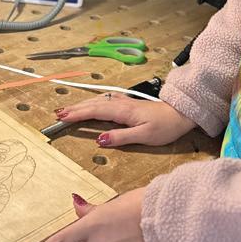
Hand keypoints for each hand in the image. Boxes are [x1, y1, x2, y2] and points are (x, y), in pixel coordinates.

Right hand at [55, 94, 195, 147]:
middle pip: (94, 104)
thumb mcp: (144, 136)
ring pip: (99, 101)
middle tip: (59, 113)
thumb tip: (98, 140)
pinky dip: (95, 102)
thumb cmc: (165, 127)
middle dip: (75, 108)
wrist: (181, 114)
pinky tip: (93, 103)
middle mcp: (121, 104)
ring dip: (83, 104)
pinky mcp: (129, 104)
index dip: (78, 114)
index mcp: (123, 112)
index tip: (63, 117)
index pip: (95, 112)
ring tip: (69, 109)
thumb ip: (121, 137)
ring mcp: (125, 103)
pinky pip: (106, 101)